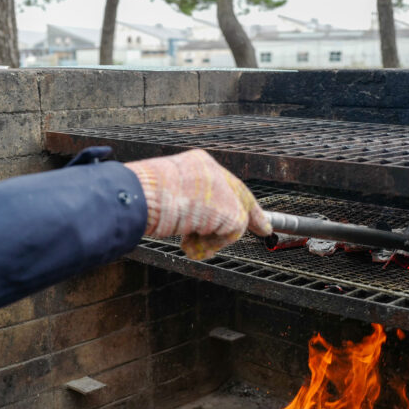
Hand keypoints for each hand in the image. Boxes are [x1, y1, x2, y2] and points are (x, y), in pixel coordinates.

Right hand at [125, 149, 271, 259]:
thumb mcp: (165, 196)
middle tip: (265, 230)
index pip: (224, 183)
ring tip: (187, 242)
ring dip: (211, 238)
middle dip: (253, 217)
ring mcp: (224, 191)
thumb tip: (190, 227)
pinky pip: (229, 235)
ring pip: (231, 221)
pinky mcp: (230, 211)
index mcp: (197, 165)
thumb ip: (186, 206)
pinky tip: (190, 242)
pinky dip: (212, 244)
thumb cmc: (142, 197)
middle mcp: (214, 173)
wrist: (143, 196)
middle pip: (239, 197)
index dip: (236, 199)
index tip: (248, 213)